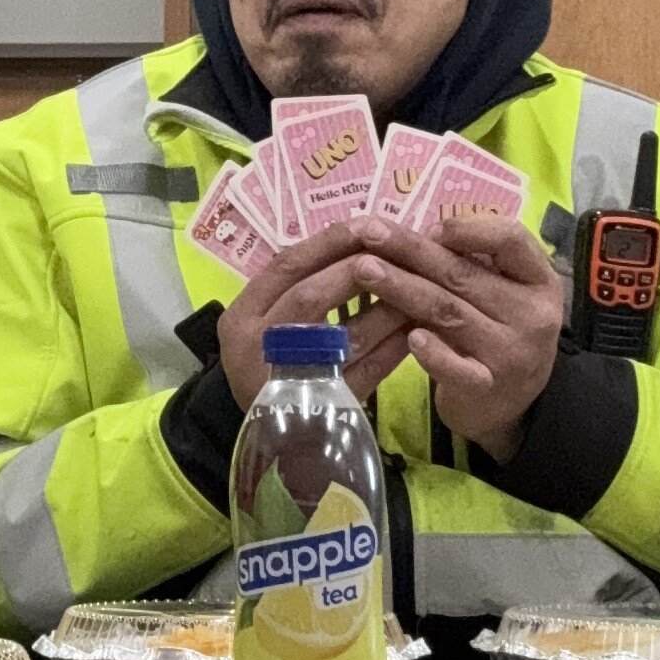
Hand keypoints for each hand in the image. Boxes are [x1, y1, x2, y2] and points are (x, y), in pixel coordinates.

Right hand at [217, 215, 415, 407]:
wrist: (268, 436)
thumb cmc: (271, 363)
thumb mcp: (267, 322)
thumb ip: (300, 285)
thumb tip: (359, 240)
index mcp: (243, 318)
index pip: (285, 267)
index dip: (328, 242)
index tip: (365, 223)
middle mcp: (257, 348)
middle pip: (309, 297)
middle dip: (356, 270)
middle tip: (393, 253)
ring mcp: (289, 381)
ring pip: (342, 338)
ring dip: (385, 309)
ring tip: (416, 288)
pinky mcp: (323, 409)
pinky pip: (364, 375)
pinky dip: (392, 350)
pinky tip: (415, 332)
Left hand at [352, 214, 563, 459]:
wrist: (511, 403)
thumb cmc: (497, 331)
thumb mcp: (502, 292)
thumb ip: (472, 263)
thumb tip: (421, 234)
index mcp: (538, 280)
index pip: (513, 240)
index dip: (469, 229)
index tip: (428, 227)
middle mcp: (532, 315)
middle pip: (465, 275)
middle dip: (412, 251)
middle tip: (370, 233)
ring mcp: (511, 353)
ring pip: (449, 313)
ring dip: (404, 288)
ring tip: (365, 270)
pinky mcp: (487, 386)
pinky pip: (457, 369)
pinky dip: (434, 354)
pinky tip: (412, 338)